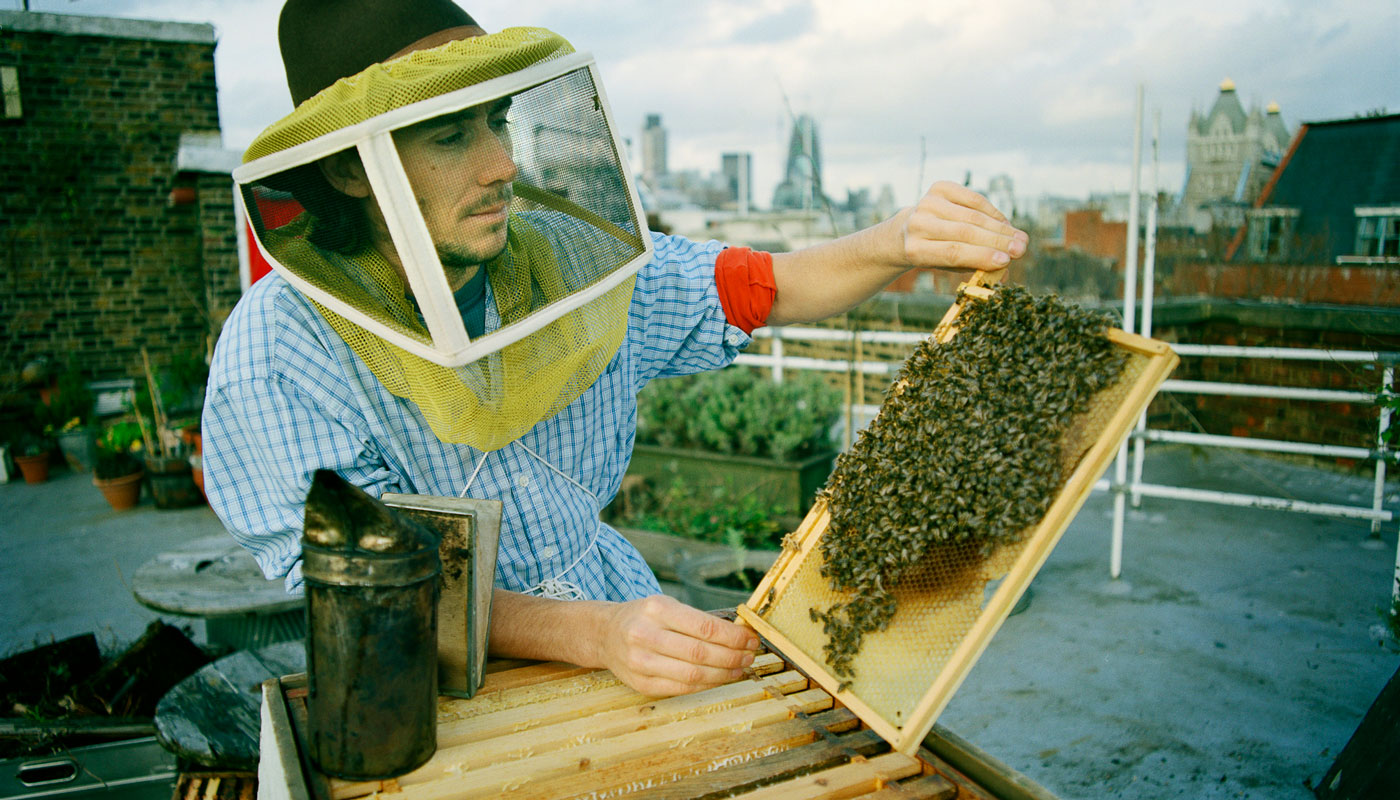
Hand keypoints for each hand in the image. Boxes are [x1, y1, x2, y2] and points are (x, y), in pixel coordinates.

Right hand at [595, 594, 759, 695]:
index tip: (750, 638)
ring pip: (693, 674)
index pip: (705, 627)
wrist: (605, 634)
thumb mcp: (666, 606)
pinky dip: (706, 684)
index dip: (733, 636)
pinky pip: (681, 688)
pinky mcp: (640, 683)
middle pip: (701, 653)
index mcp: (656, 609)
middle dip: (733, 656)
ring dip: (724, 674)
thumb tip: (739, 634)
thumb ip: (698, 619)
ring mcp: (640, 662)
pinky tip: (720, 678)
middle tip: (749, 655)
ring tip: (739, 668)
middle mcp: (646, 635)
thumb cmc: (644, 618)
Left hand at [900, 181, 1027, 271]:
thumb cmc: (935, 252)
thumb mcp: (949, 266)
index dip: (981, 256)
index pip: (952, 252)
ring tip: (1020, 239)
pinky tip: (1006, 225)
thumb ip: (974, 266)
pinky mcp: (939, 188)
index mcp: (916, 250)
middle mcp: (917, 224)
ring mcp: (927, 203)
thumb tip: (1004, 271)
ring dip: (1000, 228)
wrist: (908, 231)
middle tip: (1021, 249)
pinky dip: (993, 213)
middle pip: (965, 233)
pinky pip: (974, 199)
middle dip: (998, 241)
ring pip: (973, 216)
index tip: (1007, 261)